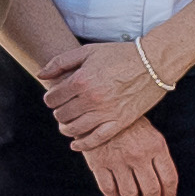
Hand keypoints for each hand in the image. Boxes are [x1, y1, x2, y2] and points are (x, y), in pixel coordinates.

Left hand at [39, 41, 164, 152]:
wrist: (154, 62)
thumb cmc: (119, 54)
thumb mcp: (88, 51)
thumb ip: (60, 62)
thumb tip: (40, 74)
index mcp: (81, 80)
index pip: (52, 98)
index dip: (50, 99)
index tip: (55, 98)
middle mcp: (91, 98)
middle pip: (61, 114)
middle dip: (58, 112)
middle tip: (63, 109)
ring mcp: (106, 112)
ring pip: (74, 128)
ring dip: (66, 128)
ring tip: (67, 124)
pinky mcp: (120, 122)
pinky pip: (96, 139)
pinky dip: (83, 144)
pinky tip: (76, 144)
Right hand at [81, 121, 178, 195]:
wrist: (101, 110)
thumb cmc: (129, 125)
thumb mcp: (151, 135)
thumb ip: (158, 157)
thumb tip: (162, 185)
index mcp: (156, 146)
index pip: (169, 179)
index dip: (169, 195)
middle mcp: (139, 155)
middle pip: (151, 190)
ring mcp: (118, 160)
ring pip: (130, 194)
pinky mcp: (99, 164)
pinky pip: (109, 190)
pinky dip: (114, 195)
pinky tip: (117, 192)